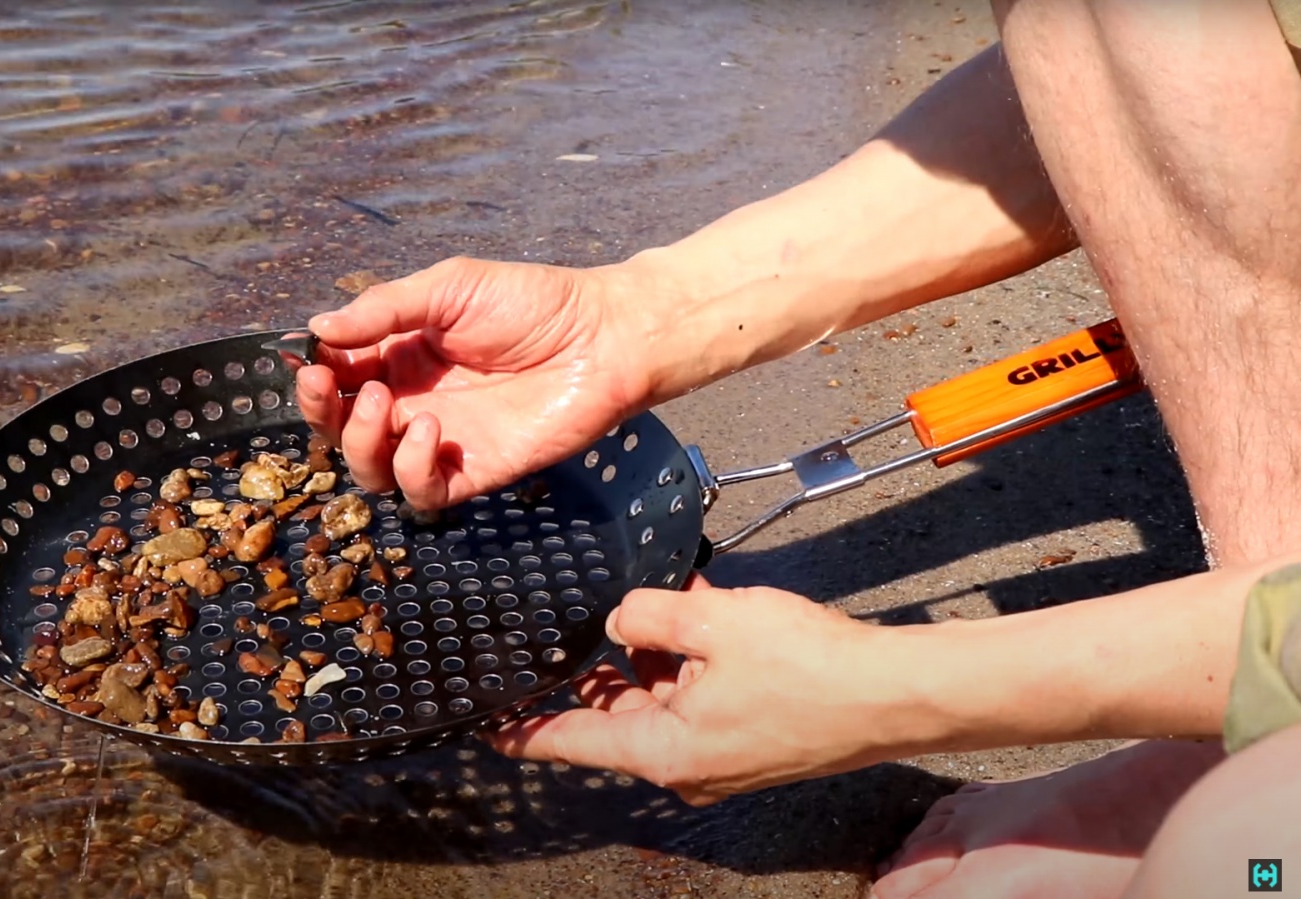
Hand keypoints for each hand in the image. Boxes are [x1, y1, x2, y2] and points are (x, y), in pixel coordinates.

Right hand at [296, 256, 656, 509]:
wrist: (603, 337)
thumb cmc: (532, 303)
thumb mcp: (451, 287)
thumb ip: (386, 308)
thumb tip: (317, 327)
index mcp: (400, 355)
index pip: (336, 376)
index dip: (313, 375)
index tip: (309, 362)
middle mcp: (411, 401)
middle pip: (339, 428)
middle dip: (321, 412)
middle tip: (332, 386)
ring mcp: (440, 441)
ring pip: (371, 468)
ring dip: (360, 442)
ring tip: (387, 404)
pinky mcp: (472, 472)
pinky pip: (421, 492)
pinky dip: (410, 469)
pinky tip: (428, 432)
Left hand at [483, 573, 923, 805]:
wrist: (895, 693)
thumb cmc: (810, 667)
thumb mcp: (709, 620)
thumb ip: (646, 617)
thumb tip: (620, 620)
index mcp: (664, 749)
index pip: (572, 743)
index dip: (526, 733)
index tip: (491, 730)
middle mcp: (688, 765)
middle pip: (617, 719)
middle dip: (598, 673)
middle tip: (576, 632)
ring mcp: (722, 759)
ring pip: (661, 706)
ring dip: (651, 662)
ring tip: (653, 610)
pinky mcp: (751, 743)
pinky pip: (698, 704)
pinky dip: (689, 668)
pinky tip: (697, 622)